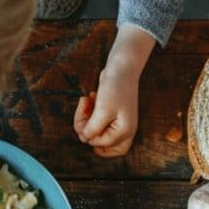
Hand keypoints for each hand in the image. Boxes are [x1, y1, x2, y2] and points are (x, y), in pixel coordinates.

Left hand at [73, 24, 155, 157]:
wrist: (122, 66)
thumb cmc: (115, 88)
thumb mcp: (102, 111)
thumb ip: (92, 129)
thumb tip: (84, 139)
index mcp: (125, 132)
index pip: (99, 142)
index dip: (86, 131)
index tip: (85, 114)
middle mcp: (123, 130)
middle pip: (97, 141)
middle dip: (85, 126)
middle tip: (84, 109)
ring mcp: (117, 123)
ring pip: (94, 131)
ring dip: (85, 117)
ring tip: (86, 100)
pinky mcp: (110, 115)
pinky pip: (95, 121)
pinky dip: (89, 111)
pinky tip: (90, 98)